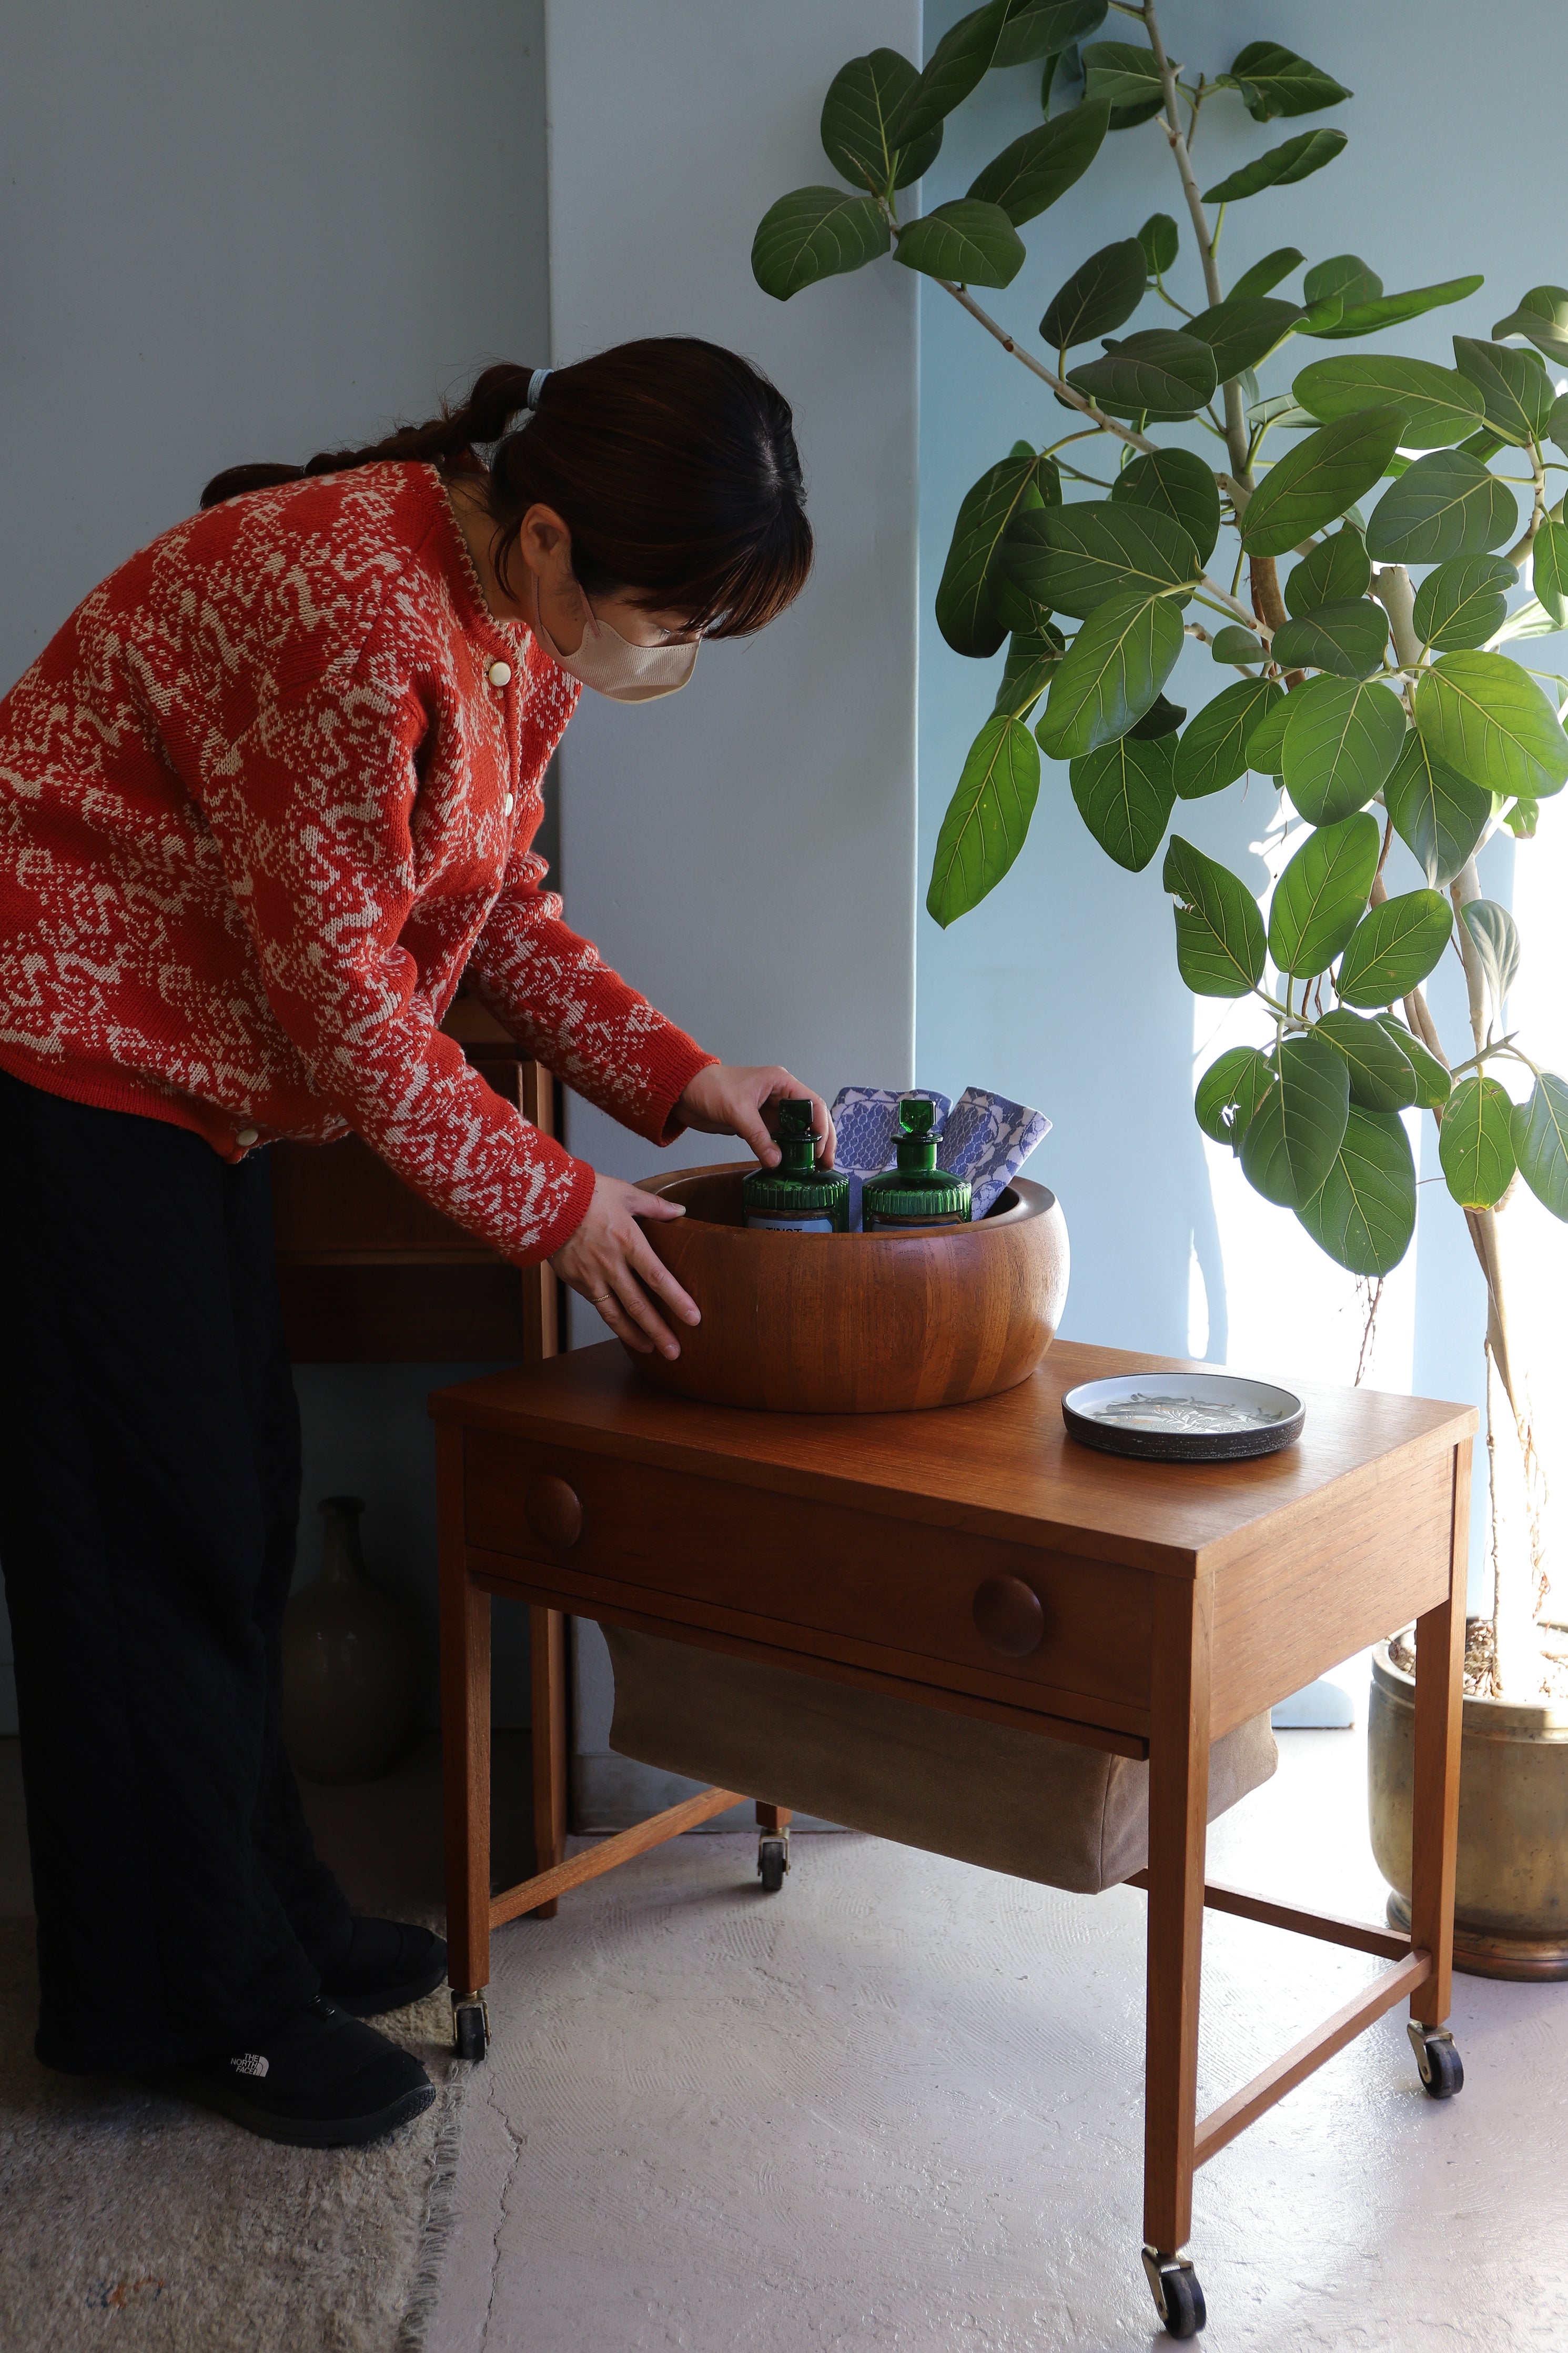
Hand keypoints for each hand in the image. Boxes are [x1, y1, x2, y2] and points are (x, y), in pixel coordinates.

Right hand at [548, 1174, 699, 1358]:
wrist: (543, 1200)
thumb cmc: (585, 1193)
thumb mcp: (625, 1193)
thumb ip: (654, 1206)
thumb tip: (681, 1210)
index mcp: (627, 1241)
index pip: (657, 1277)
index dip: (676, 1300)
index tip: (693, 1319)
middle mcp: (610, 1263)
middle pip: (638, 1305)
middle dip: (659, 1331)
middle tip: (675, 1352)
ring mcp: (591, 1275)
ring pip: (614, 1314)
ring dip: (634, 1336)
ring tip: (651, 1350)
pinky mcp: (576, 1281)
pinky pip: (598, 1305)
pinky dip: (613, 1321)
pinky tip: (624, 1329)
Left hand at [676, 1063, 835, 1168]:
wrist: (683, 1092)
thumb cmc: (709, 1087)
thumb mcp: (737, 1111)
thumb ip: (758, 1136)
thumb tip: (777, 1161)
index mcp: (781, 1083)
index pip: (813, 1104)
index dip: (821, 1127)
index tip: (820, 1150)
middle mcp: (780, 1095)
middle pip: (811, 1118)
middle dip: (820, 1141)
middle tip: (825, 1165)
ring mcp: (770, 1110)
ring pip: (796, 1131)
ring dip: (804, 1149)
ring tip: (812, 1169)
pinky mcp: (758, 1124)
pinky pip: (778, 1139)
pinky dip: (785, 1152)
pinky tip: (790, 1166)